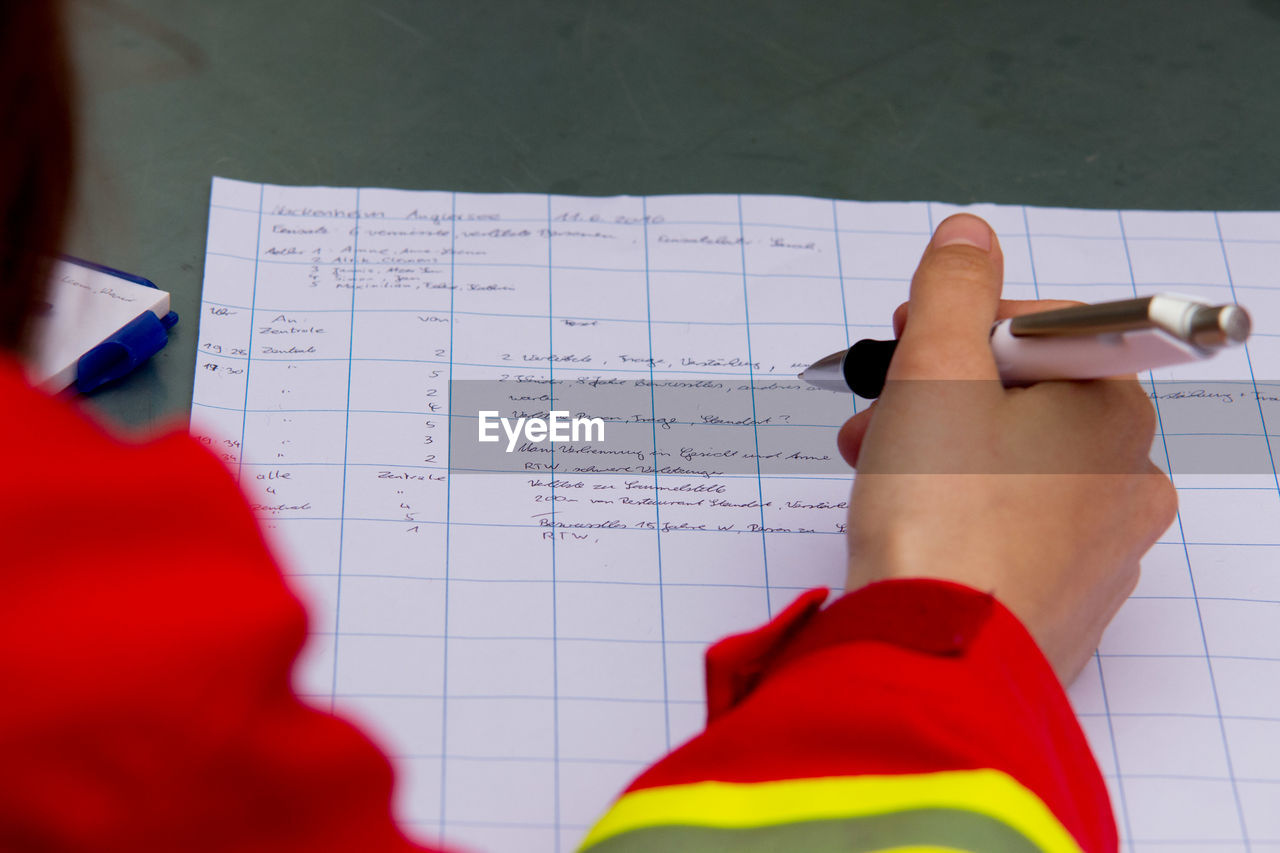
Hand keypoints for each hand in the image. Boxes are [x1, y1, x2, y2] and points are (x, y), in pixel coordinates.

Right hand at [836, 213, 1176, 682]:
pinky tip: (908, 524)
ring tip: (873, 465)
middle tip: (880, 403)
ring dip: (938, 449)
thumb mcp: (934, 369)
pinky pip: (1008, 531)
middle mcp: (1125, 482)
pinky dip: (958, 512)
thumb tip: (970, 237)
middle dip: (939, 390)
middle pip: (1027, 401)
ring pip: (1014, 468)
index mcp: (1113, 413)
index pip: (1049, 331)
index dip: (968, 322)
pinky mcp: (1060, 604)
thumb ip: (951, 288)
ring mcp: (1098, 553)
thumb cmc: (941, 515)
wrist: (934, 660)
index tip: (909, 333)